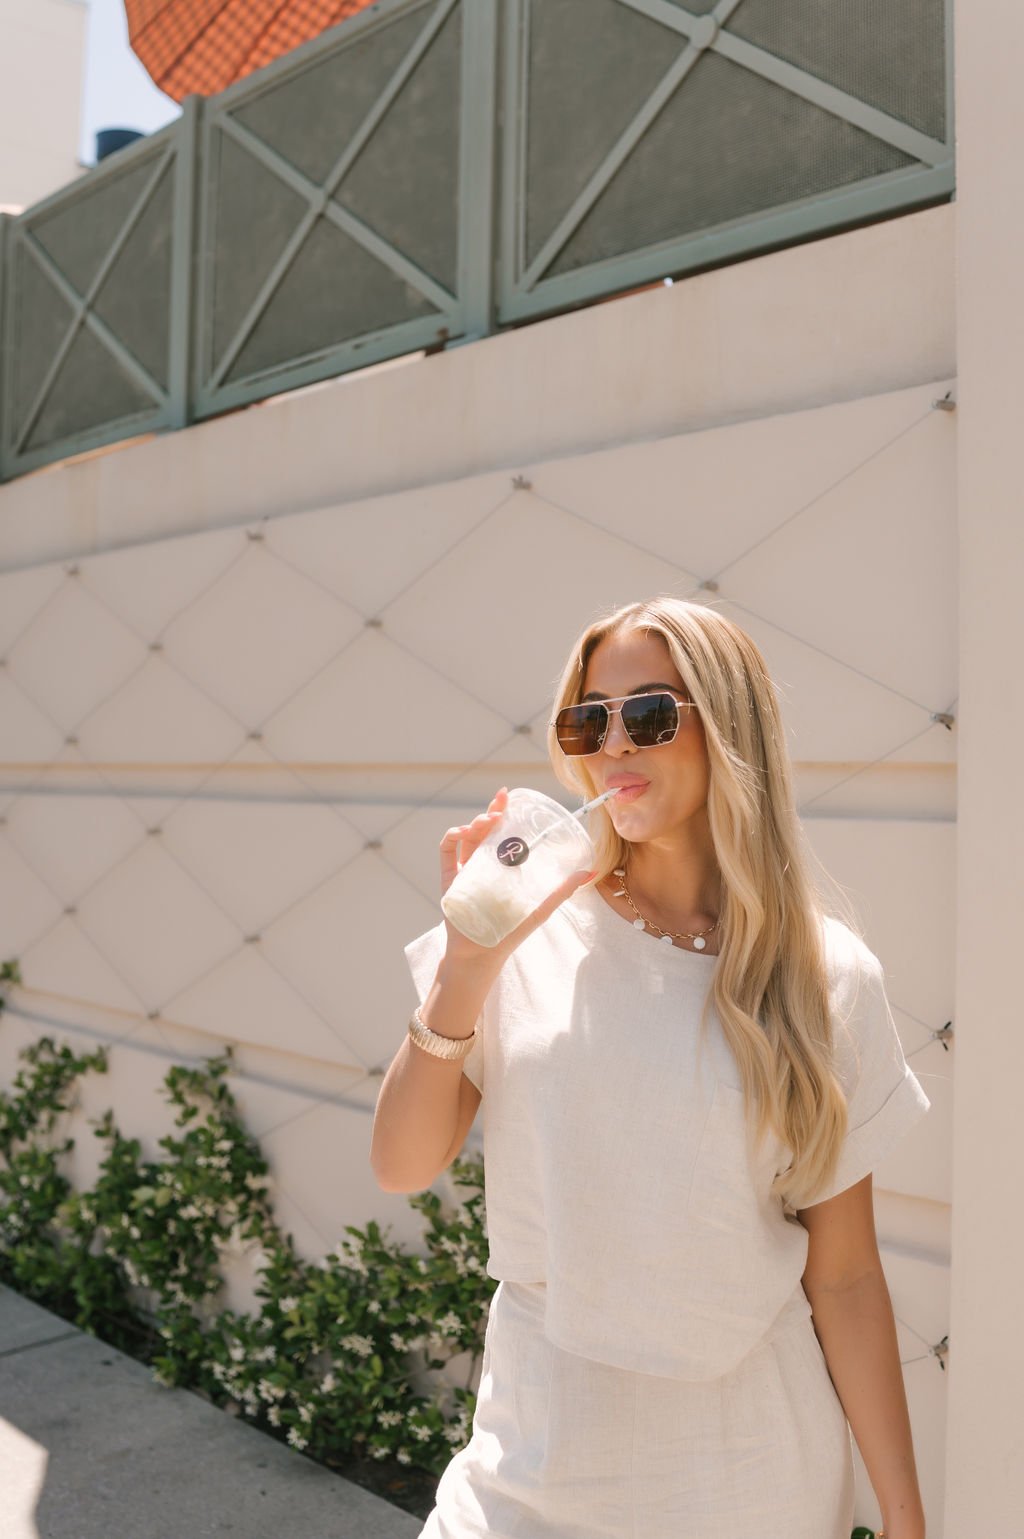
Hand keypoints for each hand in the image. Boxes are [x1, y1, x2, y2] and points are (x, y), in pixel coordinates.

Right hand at [438, 787, 593, 974]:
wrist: (481, 956)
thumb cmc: (509, 933)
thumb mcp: (539, 908)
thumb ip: (561, 891)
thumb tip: (590, 872)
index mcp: (500, 867)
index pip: (502, 833)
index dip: (504, 812)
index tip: (512, 797)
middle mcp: (481, 865)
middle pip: (484, 830)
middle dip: (491, 811)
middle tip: (502, 800)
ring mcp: (464, 871)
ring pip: (466, 838)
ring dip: (475, 823)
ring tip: (488, 820)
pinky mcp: (449, 881)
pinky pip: (446, 853)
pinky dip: (452, 838)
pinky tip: (463, 833)